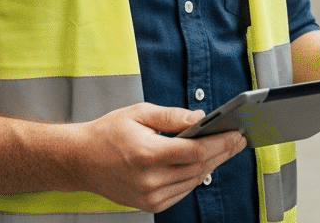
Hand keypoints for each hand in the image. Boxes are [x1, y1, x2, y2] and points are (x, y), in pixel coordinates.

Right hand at [66, 103, 247, 212]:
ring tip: (224, 149)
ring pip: (193, 181)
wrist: (81, 160)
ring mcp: (150, 196)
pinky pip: (182, 191)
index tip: (237, 134)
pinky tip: (201, 163)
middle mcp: (149, 180)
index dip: (221, 143)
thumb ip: (172, 117)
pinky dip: (195, 177)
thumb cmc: (108, 134)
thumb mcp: (139, 113)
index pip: (196, 151)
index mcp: (147, 154)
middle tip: (238, 140)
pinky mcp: (150, 205)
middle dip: (222, 152)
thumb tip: (201, 118)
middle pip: (199, 167)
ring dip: (211, 165)